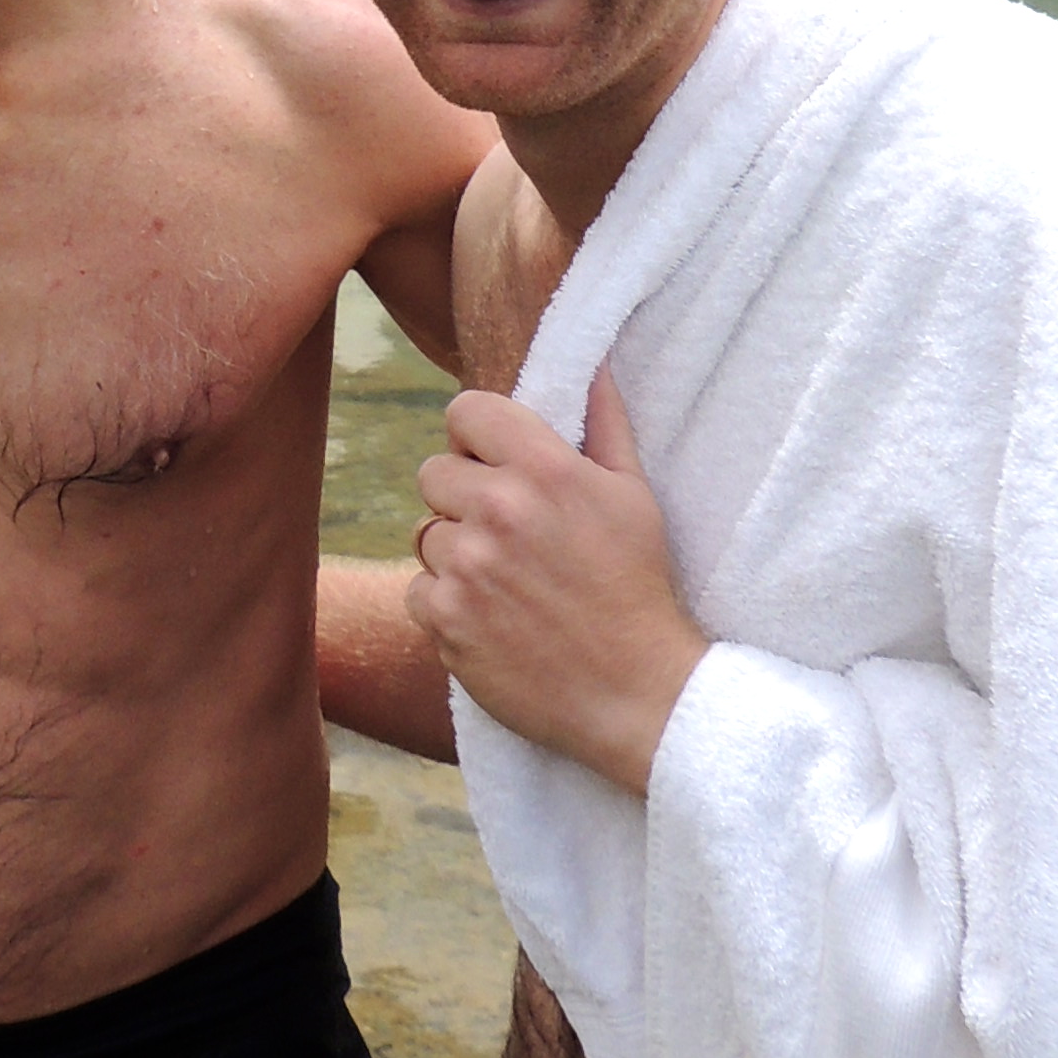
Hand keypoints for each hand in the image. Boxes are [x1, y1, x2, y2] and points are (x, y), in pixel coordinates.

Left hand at [407, 371, 705, 796]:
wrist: (638, 693)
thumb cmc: (638, 588)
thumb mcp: (634, 496)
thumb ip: (605, 424)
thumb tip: (595, 363)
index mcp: (545, 469)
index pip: (465, 411)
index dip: (474, 435)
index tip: (492, 461)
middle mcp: (498, 510)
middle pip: (433, 473)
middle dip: (461, 497)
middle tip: (505, 532)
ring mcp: (467, 567)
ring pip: (425, 535)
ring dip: (455, 554)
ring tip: (507, 583)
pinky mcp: (445, 619)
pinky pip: (419, 590)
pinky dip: (446, 606)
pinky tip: (494, 620)